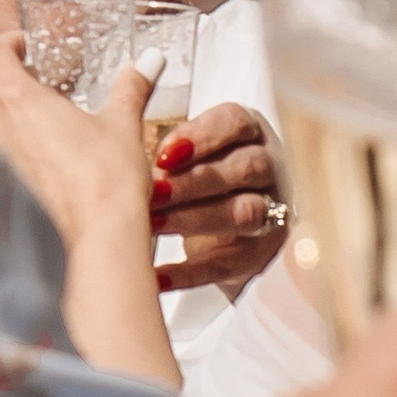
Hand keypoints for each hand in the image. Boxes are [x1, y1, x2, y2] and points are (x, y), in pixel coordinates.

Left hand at [0, 44, 176, 390]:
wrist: (97, 239)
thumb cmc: (104, 185)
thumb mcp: (123, 125)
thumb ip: (131, 88)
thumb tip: (146, 64)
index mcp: (19, 103)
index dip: (4, 45)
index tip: (21, 46)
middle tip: (21, 86)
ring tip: (27, 127)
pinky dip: (1, 161)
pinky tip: (33, 168)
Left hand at [151, 98, 287, 300]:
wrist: (220, 230)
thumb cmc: (198, 179)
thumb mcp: (186, 154)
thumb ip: (167, 149)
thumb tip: (125, 144)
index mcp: (248, 133)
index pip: (236, 122)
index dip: (201, 136)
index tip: (164, 153)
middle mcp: (268, 169)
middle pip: (245, 167)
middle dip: (195, 180)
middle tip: (153, 191)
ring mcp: (271, 213)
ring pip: (244, 213)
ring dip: (194, 219)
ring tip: (152, 225)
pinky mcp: (258, 254)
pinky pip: (228, 263)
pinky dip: (190, 271)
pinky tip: (158, 273)